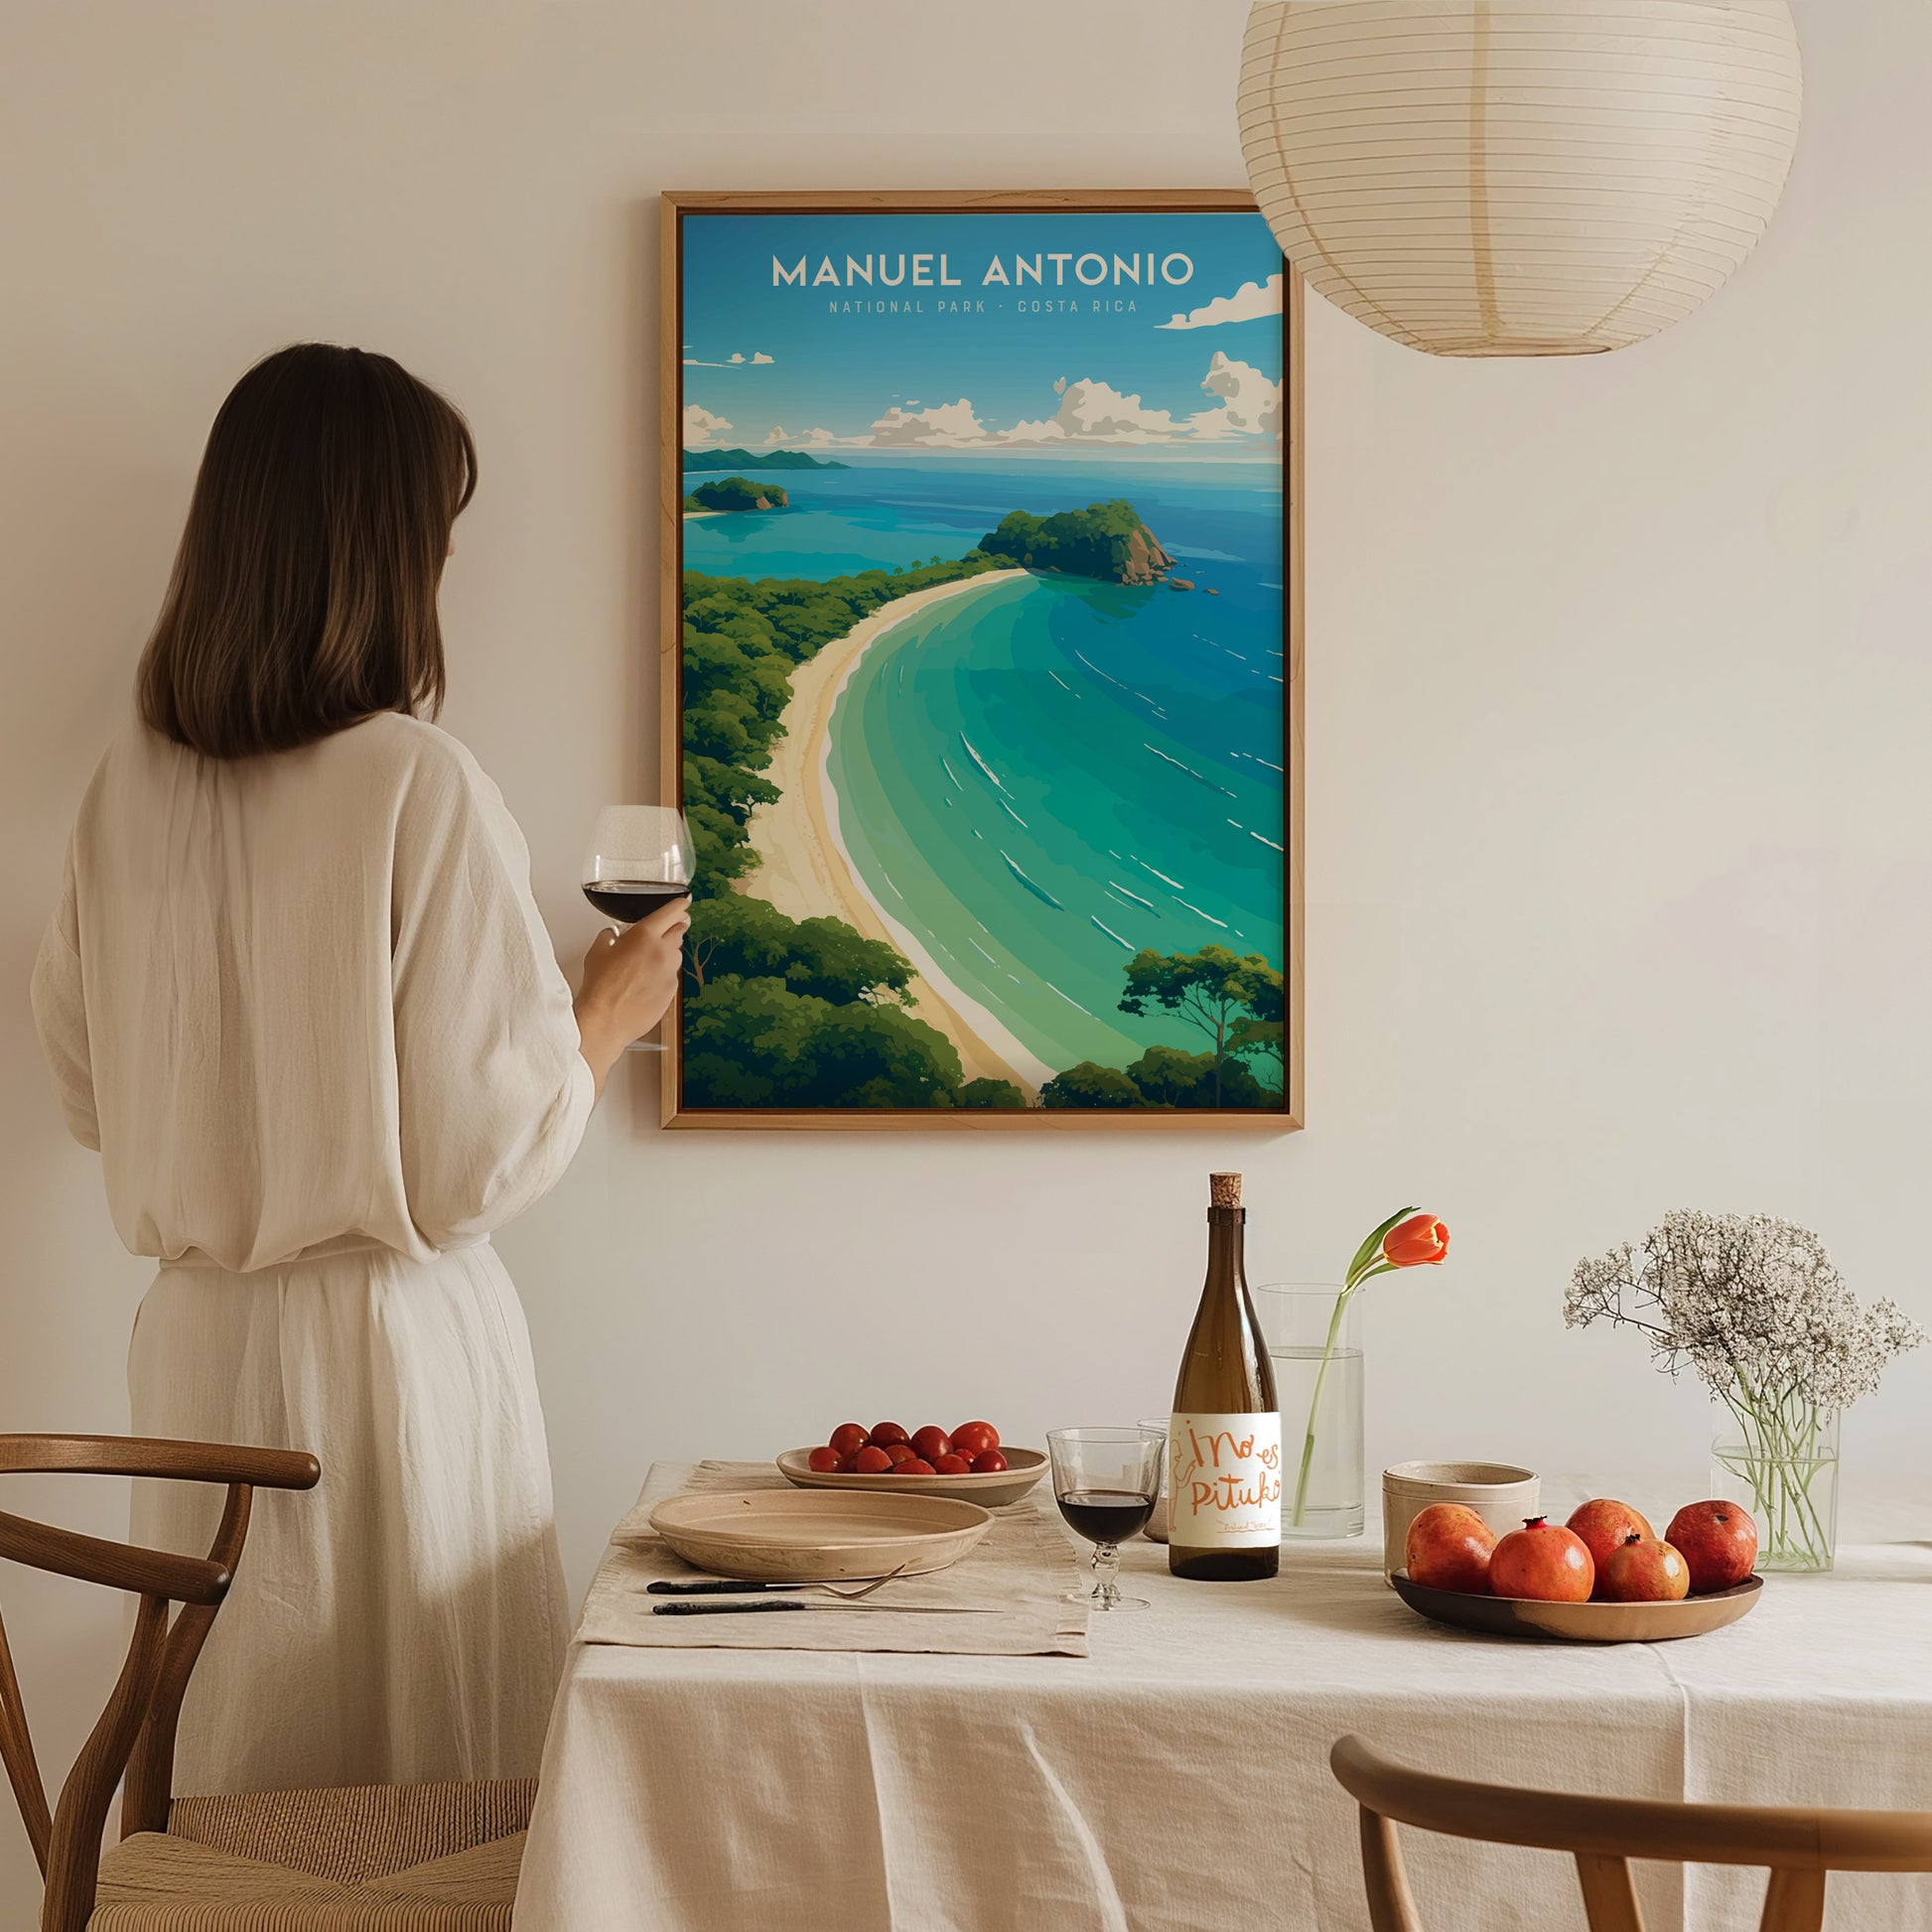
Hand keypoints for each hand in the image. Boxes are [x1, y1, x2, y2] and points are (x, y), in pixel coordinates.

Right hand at [574, 896, 690, 1095]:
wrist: (606, 1019)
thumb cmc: (600, 986)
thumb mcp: (597, 951)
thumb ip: (609, 937)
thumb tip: (612, 935)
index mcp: (645, 935)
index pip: (671, 912)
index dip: (679, 906)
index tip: (683, 904)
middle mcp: (663, 951)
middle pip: (679, 931)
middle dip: (674, 928)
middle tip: (666, 930)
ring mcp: (670, 973)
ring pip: (676, 955)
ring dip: (667, 953)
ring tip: (648, 962)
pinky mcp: (672, 992)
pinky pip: (671, 976)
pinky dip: (663, 975)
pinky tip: (646, 982)